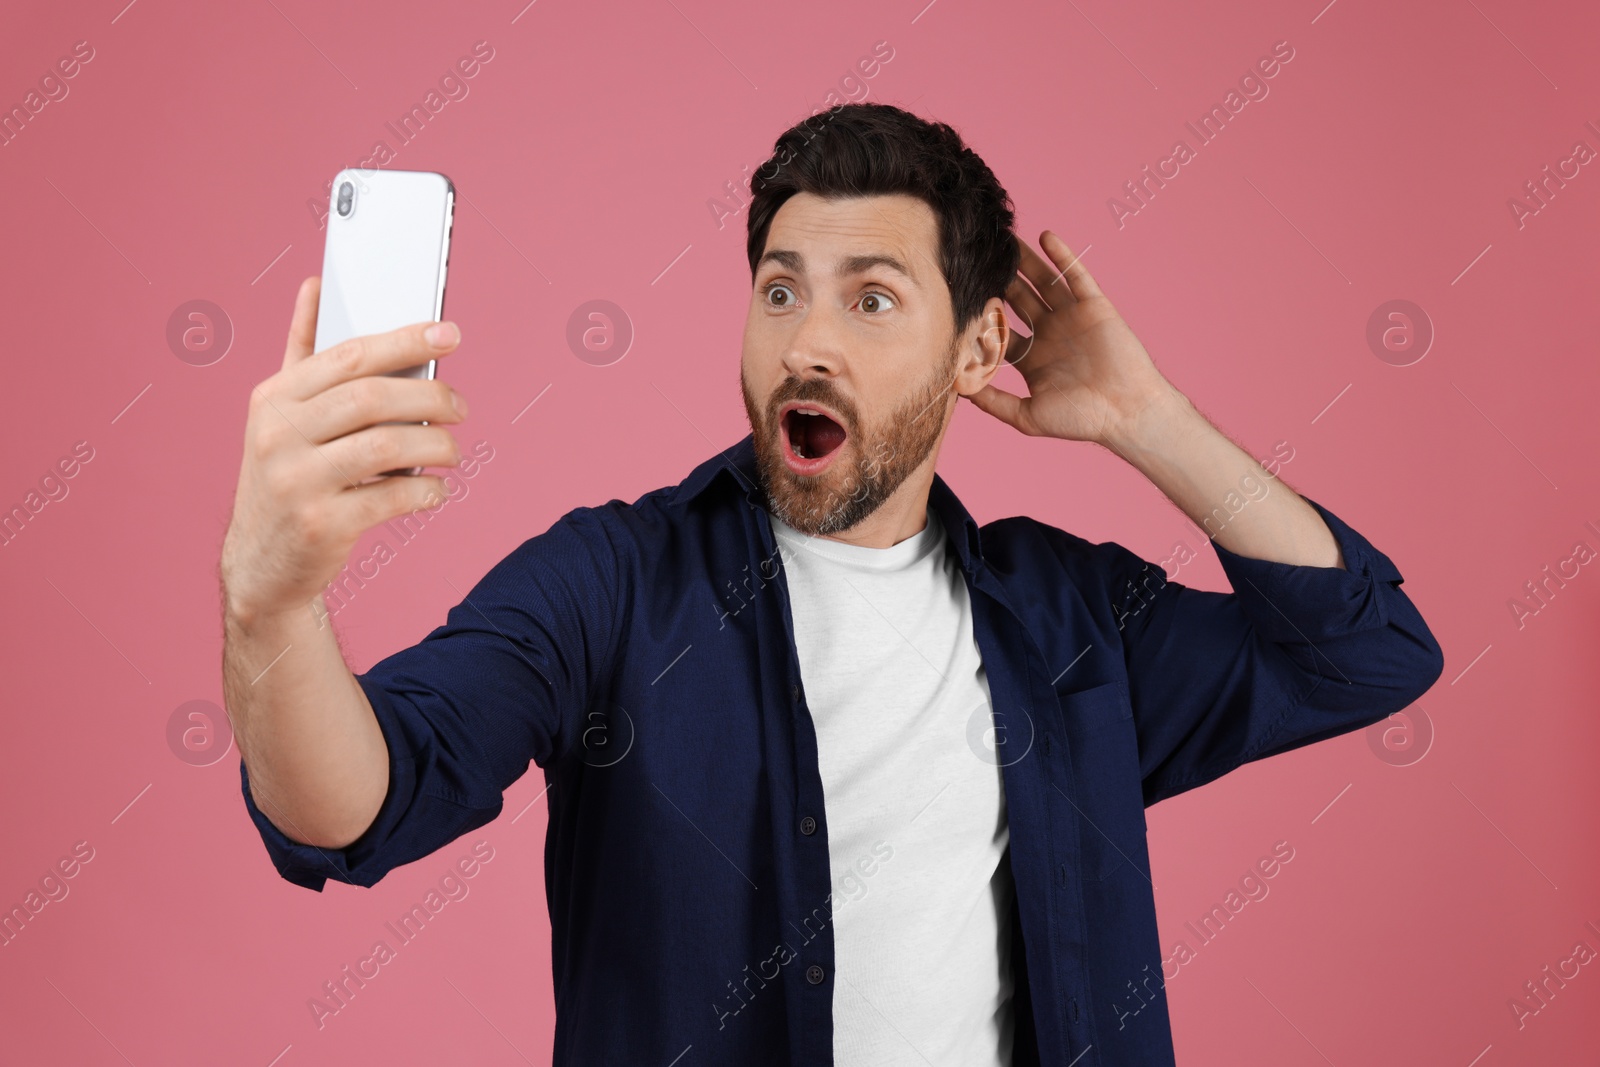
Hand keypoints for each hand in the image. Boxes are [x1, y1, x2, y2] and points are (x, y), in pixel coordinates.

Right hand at [220, 276, 467, 624]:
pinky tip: (436, 489)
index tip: (450, 333)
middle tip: (461, 406)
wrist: (261, 566)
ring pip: (388, 445)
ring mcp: (296, 481)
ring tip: (453, 449)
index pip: (348, 355)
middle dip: (431, 396)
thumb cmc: (286, 478)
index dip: (405, 339)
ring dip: (437, 444)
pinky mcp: (322, 523)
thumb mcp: (279, 415)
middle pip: (373, 397)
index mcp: (273, 398)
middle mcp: (278, 435)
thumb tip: (316, 285)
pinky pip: (394, 495)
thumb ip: (301, 352)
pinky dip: (427, 489)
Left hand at [966, 231, 1176, 447]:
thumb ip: (994, 402)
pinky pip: (1076, 275)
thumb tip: (958, 390)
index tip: (958, 297)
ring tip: (1005, 240)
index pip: (1001, 330)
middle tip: (977, 258)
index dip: (982, 315)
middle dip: (999, 280)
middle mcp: (1051, 334)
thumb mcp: (1027, 416)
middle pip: (1018, 299)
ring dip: (1026, 261)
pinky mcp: (1094, 306)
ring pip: (1043, 282)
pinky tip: (1045, 236)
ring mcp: (1072, 318)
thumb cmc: (1081, 419)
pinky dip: (1062, 255)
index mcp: (1033, 358)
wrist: (1126, 412)